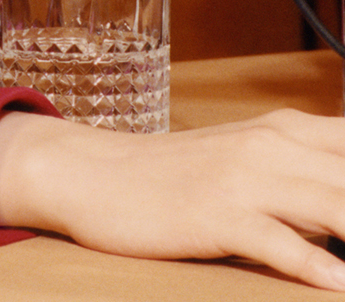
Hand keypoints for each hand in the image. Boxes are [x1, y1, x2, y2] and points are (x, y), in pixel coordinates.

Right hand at [0, 108, 344, 289]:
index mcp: (291, 131)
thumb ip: (311, 179)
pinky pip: (278, 240)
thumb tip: (340, 210)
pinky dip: (315, 264)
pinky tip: (336, 284)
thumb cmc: (179, 179)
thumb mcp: (253, 164)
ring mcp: (245, 177)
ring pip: (334, 204)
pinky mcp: (217, 212)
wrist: (95, 172)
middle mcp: (275, 145)